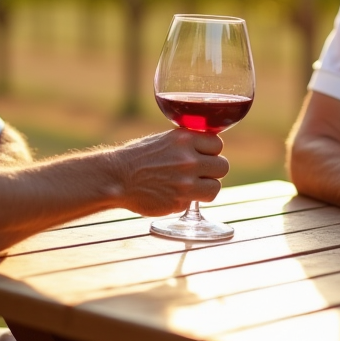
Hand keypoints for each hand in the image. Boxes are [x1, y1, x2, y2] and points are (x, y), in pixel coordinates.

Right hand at [111, 130, 227, 215]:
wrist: (117, 177)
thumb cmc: (138, 157)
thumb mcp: (164, 140)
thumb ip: (187, 144)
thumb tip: (208, 149)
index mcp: (184, 138)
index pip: (217, 144)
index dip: (211, 151)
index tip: (203, 156)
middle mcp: (188, 159)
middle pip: (222, 166)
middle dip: (212, 170)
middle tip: (199, 173)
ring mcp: (186, 181)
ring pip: (215, 187)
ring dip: (206, 187)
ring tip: (191, 186)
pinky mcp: (180, 201)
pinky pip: (197, 202)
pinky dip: (189, 200)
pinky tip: (174, 194)